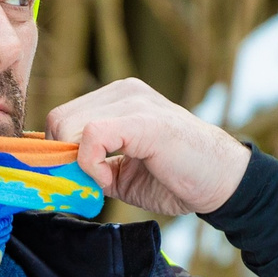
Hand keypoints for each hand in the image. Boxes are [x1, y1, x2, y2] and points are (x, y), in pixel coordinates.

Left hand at [45, 78, 251, 215]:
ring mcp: (133, 101)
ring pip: (67, 125)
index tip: (74, 181)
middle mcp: (123, 92)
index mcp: (116, 99)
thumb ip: (89, 168)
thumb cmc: (175, 178)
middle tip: (88, 184)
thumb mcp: (119, 173)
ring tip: (105, 181)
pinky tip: (110, 179)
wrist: (222, 182)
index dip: (58, 154)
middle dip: (62, 160)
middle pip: (57, 120)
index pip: (61, 118)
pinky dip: (91, 165)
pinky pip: (91, 136)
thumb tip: (55, 174)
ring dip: (77, 164)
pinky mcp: (142, 120)